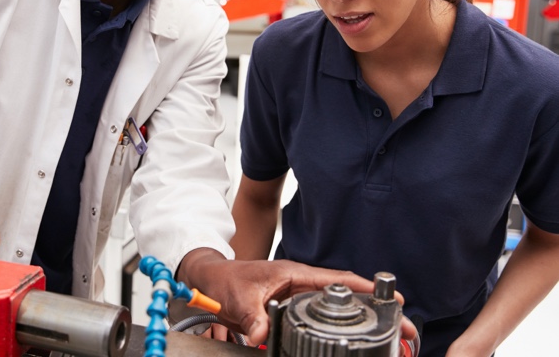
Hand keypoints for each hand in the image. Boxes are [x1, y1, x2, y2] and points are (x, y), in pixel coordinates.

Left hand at [178, 249, 380, 346]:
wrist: (210, 280)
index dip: (367, 287)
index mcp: (295, 273)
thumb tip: (262, 334)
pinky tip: (352, 341)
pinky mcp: (293, 309)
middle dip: (377, 309)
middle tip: (403, 329)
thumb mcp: (239, 297)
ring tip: (390, 338)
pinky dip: (339, 327)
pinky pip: (322, 317)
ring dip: (363, 320)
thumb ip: (252, 316)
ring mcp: (299, 296)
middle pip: (346, 295)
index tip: (395, 298)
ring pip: (338, 308)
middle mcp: (302, 283)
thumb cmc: (226, 280)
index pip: (338, 279)